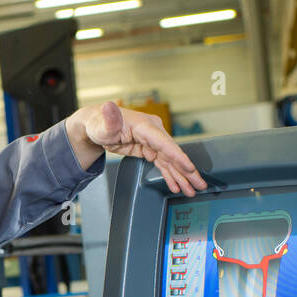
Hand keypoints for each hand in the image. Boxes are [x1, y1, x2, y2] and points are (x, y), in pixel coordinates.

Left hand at [69, 100, 206, 195]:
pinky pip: (163, 164)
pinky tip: (177, 186)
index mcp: (145, 126)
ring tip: (192, 190)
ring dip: (182, 176)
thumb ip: (109, 118)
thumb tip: (109, 106)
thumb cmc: (100, 123)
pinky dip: (170, 175)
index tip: (189, 167)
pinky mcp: (149, 149)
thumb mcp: (103, 123)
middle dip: (187, 170)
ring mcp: (152, 142)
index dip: (177, 156)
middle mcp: (153, 132)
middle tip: (200, 183)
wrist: (97, 125)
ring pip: (170, 161)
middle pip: (173, 154)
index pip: (164, 143)